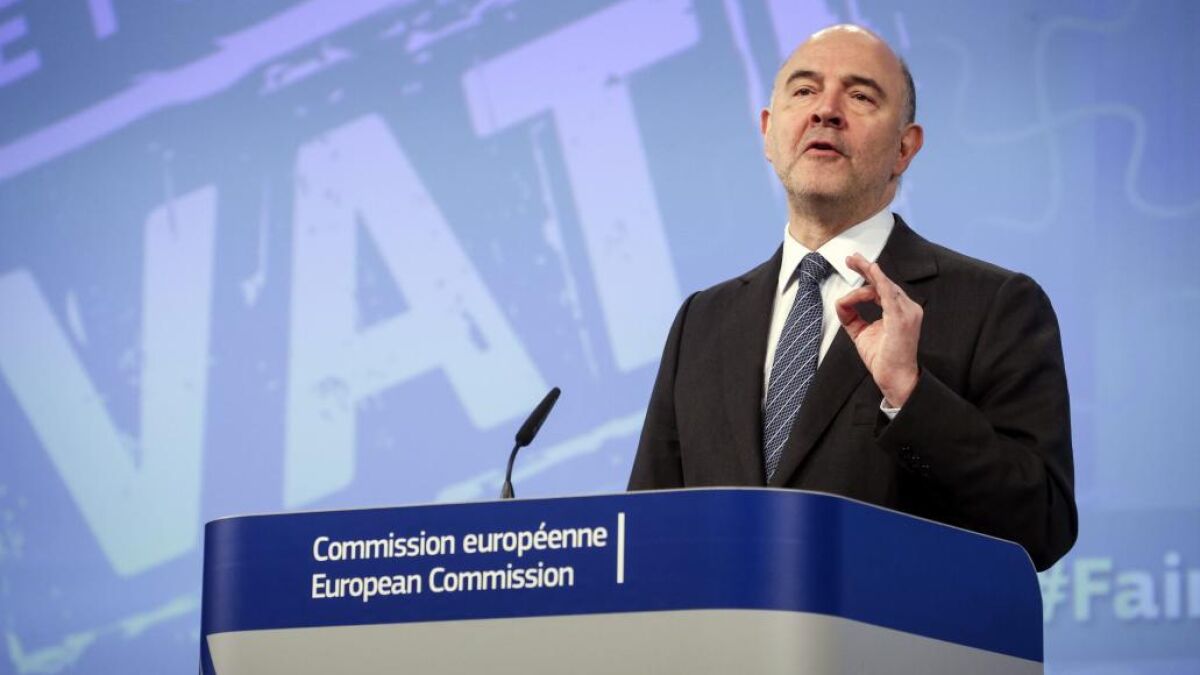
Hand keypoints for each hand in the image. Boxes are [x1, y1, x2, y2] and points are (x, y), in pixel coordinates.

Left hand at [835, 253, 920, 407]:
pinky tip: (871, 270)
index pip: (882, 289)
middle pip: (885, 282)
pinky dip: (880, 280)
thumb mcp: (862, 333)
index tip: (851, 270)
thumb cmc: (884, 359)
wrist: (896, 378)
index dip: (867, 278)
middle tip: (851, 257)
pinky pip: (889, 294)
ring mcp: (907, 312)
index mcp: (899, 311)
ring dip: (868, 272)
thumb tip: (840, 302)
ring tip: (854, 261)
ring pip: (884, 286)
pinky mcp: (901, 318)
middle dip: (867, 268)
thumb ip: (851, 317)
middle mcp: (907, 308)